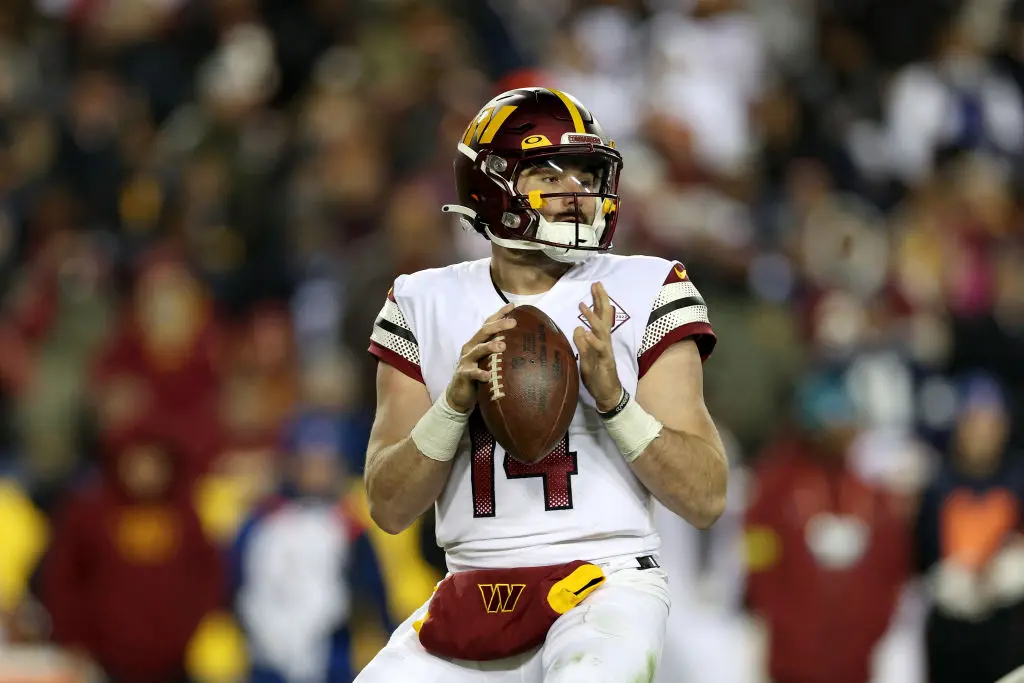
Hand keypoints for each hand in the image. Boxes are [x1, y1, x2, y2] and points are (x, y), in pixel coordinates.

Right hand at [446, 303, 516, 413]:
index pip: (488, 324)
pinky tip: (488, 375)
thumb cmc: (478, 373)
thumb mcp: (488, 359)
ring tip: (502, 346)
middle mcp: (471, 347)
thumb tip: (522, 343)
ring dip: (489, 346)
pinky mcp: (463, 375)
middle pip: (484, 332)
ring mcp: (466, 360)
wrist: (459, 394)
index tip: (513, 306)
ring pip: (478, 350)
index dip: (499, 314)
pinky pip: (472, 373)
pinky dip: (480, 374)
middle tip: (513, 323)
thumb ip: (499, 350)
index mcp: (477, 341)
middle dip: (498, 325)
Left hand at [574, 282, 622, 411]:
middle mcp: (605, 341)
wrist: (607, 394)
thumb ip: (582, 343)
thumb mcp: (585, 357)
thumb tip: (577, 328)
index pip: (601, 316)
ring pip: (601, 330)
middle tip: (596, 284)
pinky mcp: (605, 361)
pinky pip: (599, 349)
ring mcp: (606, 350)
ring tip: (583, 305)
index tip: (595, 286)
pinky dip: (592, 340)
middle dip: (600, 300)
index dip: (598, 301)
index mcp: (601, 339)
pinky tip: (585, 332)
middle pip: (604, 317)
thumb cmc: (596, 375)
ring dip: (592, 317)